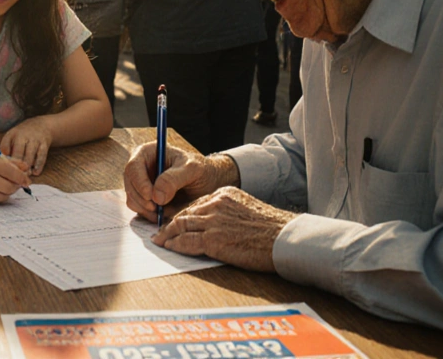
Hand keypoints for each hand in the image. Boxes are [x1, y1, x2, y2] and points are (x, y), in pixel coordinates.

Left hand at [0, 116, 53, 174]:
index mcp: (11, 135)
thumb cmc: (22, 136)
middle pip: (18, 152)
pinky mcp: (44, 144)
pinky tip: (35, 172)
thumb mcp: (12, 138)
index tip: (4, 169)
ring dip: (27, 167)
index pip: (5, 147)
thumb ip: (6, 150)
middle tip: (15, 176)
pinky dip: (38, 165)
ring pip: (30, 155)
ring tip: (24, 176)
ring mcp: (34, 139)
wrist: (42, 125)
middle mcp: (23, 136)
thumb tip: (2, 166)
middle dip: (16, 165)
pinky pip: (41, 156)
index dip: (4, 160)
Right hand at [0, 151, 29, 204]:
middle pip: (7, 187)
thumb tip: (27, 170)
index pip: (10, 171)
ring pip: (2, 197)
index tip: (26, 180)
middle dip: (16, 187)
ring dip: (9, 193)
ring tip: (7, 186)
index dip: (21, 177)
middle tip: (18, 184)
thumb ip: (13, 163)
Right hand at [123, 143, 238, 220]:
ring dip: (145, 209)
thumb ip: (174, 179)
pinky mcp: (144, 198)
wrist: (206, 184)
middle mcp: (140, 167)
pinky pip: (139, 208)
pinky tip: (162, 214)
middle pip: (129, 184)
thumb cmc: (200, 170)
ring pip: (132, 198)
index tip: (151, 197)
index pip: (133, 167)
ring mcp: (140, 183)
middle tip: (158, 209)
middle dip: (142, 199)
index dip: (139, 183)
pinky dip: (148, 214)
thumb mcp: (192, 170)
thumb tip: (157, 196)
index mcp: (148, 153)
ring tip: (164, 212)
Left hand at [151, 186, 296, 271]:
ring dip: (167, 233)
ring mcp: (213, 221)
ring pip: (181, 225)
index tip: (174, 220)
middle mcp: (216, 204)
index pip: (196, 203)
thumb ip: (230, 212)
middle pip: (185, 213)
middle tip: (159, 230)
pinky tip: (169, 247)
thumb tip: (221, 225)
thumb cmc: (272, 229)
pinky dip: (174, 244)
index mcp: (225, 194)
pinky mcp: (212, 239)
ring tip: (159, 240)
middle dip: (170, 222)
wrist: (283, 238)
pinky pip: (186, 241)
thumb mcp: (248, 210)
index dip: (182, 213)